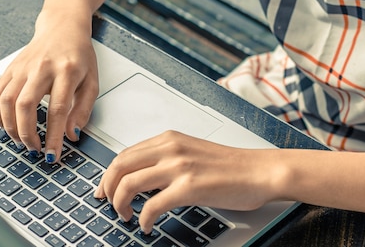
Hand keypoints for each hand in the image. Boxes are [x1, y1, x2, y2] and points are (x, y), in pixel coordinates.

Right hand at [0, 13, 98, 162]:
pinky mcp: (10, 68)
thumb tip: (71, 135)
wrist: (63, 28)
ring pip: (7, 101)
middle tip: (34, 149)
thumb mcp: (92, 81)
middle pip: (26, 105)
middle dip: (27, 134)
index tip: (52, 155)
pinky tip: (7, 124)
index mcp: (67, 71)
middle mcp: (42, 68)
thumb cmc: (80, 56)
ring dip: (10, 127)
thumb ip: (83, 110)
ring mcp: (22, 67)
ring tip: (22, 140)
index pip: (58, 110)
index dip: (53, 136)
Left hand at [93, 130, 280, 232]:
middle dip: (108, 188)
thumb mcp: (192, 153)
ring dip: (121, 204)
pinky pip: (151, 206)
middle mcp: (171, 148)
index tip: (104, 188)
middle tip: (108, 204)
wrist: (260, 171)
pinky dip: (143, 219)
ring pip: (129, 183)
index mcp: (170, 139)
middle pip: (120, 166)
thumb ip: (167, 160)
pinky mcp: (189, 187)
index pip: (125, 153)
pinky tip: (147, 225)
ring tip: (126, 216)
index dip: (109, 174)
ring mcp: (179, 166)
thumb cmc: (231, 166)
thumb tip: (142, 180)